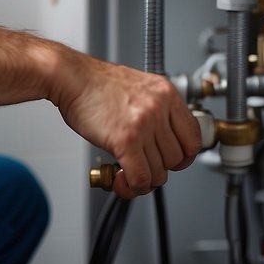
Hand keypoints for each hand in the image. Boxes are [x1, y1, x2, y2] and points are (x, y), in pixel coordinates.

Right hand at [52, 54, 201, 197]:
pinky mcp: (126, 140)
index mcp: (166, 93)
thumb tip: (161, 143)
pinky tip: (121, 180)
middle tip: (142, 166)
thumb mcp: (138, 87)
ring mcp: (144, 124)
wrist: (70, 77)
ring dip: (143, 180)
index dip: (184, 156)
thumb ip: (155, 111)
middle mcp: (159, 108)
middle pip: (177, 158)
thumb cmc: (96, 83)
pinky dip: (132, 186)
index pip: (193, 137)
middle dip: (159, 169)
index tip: (172, 161)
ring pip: (159, 172)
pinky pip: (140, 177)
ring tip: (128, 174)